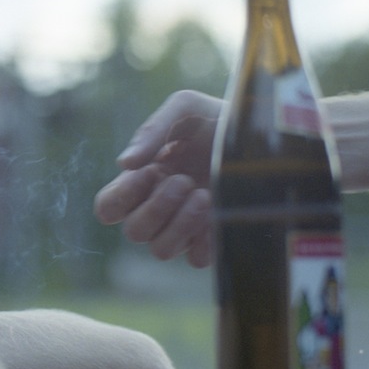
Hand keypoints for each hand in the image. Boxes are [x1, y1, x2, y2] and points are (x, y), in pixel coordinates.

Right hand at [94, 90, 222, 267]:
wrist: (259, 134)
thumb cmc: (216, 118)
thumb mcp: (184, 109)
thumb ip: (151, 131)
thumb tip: (124, 163)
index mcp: (141, 180)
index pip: (108, 208)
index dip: (122, 197)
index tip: (151, 171)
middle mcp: (157, 209)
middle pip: (134, 232)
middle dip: (158, 207)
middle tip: (185, 181)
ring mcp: (183, 228)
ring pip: (161, 250)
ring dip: (181, 224)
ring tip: (204, 195)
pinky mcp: (211, 240)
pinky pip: (196, 259)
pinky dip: (204, 239)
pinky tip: (218, 212)